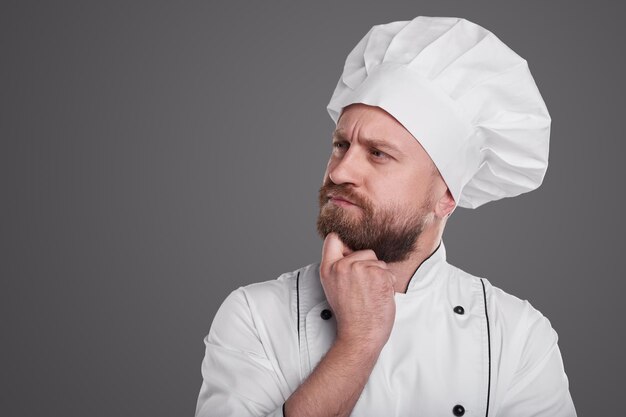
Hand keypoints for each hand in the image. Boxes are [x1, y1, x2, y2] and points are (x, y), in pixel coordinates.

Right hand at [320, 232, 396, 351]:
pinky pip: (389, 272)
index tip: (349, 254)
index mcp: (328, 269)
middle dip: (369, 266)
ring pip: (378, 262)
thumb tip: (351, 251)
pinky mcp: (378, 275)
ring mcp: (361, 269)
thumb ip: (338, 268)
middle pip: (364, 251)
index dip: (345, 244)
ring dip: (380, 276)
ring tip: (370, 294)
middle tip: (362, 288)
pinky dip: (388, 283)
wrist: (360, 335)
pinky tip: (379, 296)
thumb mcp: (333, 287)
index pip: (334, 239)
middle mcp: (343, 266)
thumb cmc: (350, 315)